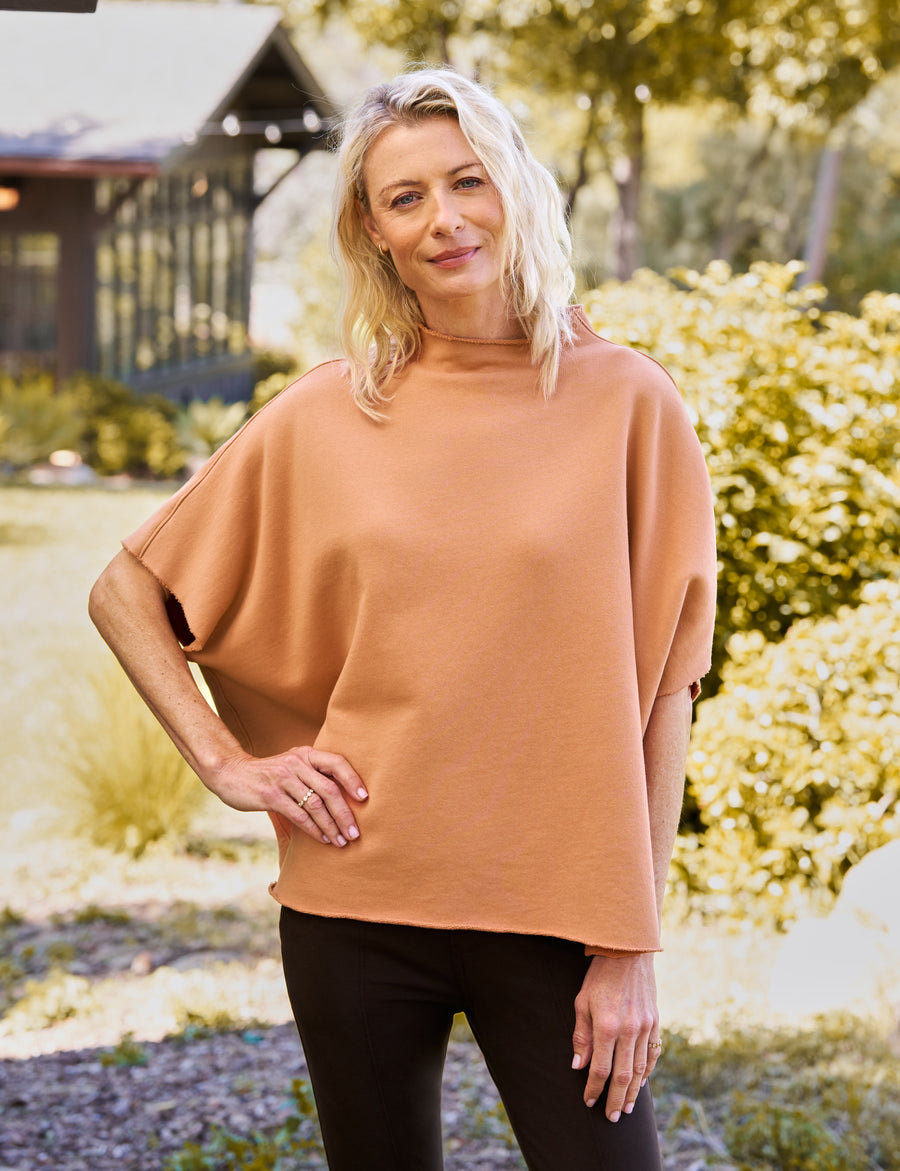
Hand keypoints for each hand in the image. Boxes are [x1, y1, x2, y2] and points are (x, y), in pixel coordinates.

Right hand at [203, 746, 367, 846]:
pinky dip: (313, 830)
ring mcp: (283, 778)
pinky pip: (299, 815)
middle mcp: (297, 762)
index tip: (365, 799)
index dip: (353, 780)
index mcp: (306, 753)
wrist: (231, 773)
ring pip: (315, 805)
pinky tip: (322, 839)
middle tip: (355, 833)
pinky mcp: (271, 795)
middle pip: (329, 790)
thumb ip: (313, 774)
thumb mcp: (292, 765)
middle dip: (345, 814)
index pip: (337, 763)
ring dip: (331, 826)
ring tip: (341, 840)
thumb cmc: (268, 773)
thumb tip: (344, 797)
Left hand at [571, 953, 660, 1120]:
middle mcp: (628, 1030)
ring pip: (640, 1069)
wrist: (628, 951)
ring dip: (634, 1092)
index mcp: (606, 1026)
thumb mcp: (582, 1002)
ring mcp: (645, 1026)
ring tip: (627, 1108)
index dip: (593, 1088)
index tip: (588, 1101)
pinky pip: (653, 1053)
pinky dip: (647, 1072)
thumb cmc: (599, 976)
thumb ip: (582, 1035)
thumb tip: (579, 1065)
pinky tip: (641, 1083)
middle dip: (616, 1099)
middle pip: (623, 1076)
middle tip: (611, 1117)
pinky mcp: (655, 1021)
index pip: (600, 1069)